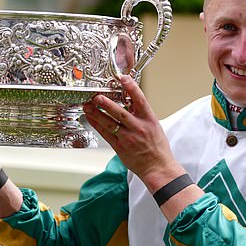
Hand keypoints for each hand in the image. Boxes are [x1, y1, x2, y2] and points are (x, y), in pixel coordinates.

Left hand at [83, 75, 185, 192]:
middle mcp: (138, 128)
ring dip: (97, 114)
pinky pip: (105, 134)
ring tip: (88, 106)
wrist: (158, 168)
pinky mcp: (120, 147)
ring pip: (109, 123)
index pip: (140, 99)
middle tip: (97, 96)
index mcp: (149, 120)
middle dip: (107, 103)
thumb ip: (142, 115)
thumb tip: (130, 102)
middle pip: (120, 112)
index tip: (122, 78)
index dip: (131, 87)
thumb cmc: (158, 148)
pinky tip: (91, 118)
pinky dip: (97, 125)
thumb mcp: (155, 126)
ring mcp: (128, 138)